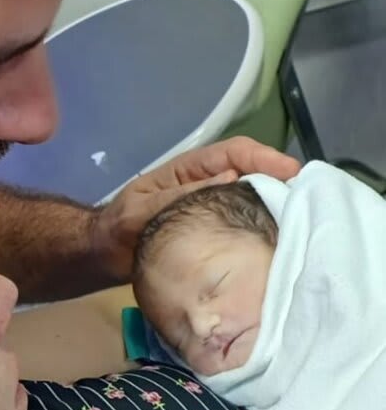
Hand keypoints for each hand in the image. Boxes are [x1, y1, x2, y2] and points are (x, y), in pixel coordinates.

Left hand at [93, 136, 299, 283]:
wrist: (103, 257)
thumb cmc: (118, 229)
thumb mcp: (142, 211)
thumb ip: (179, 196)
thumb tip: (230, 178)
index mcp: (189, 171)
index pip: (232, 152)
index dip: (263, 156)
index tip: (289, 171)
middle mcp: (205, 185)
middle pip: (251, 172)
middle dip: (279, 180)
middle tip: (307, 197)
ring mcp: (211, 208)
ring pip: (251, 199)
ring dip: (275, 205)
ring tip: (301, 218)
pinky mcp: (213, 233)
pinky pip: (242, 224)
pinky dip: (261, 229)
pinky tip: (277, 241)